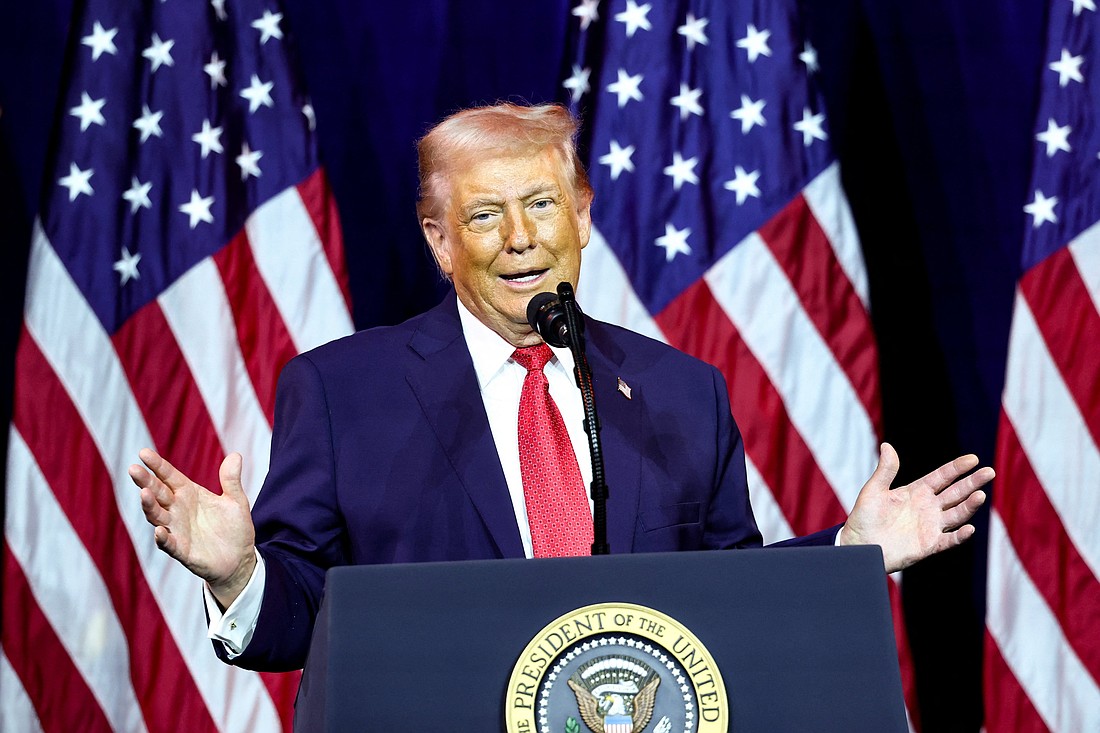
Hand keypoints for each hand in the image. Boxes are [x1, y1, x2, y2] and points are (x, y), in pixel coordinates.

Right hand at [129, 448, 256, 607]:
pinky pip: (168, 543)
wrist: (239, 559)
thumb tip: (236, 455)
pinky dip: (163, 538)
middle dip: (146, 481)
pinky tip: (159, 530)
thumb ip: (231, 480)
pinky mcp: (181, 550)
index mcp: (189, 494)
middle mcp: (178, 510)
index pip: (169, 476)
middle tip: (133, 469)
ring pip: (157, 516)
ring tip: (144, 493)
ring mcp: (177, 530)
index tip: (143, 452)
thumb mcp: (236, 501)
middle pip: (158, 493)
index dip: (157, 465)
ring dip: (149, 506)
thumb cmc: (234, 528)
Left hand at [840, 443, 992, 572]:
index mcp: (917, 491)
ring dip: (969, 506)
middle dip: (972, 482)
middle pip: (956, 493)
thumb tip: (887, 445)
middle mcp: (928, 507)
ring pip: (957, 514)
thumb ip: (885, 470)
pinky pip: (949, 540)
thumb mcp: (874, 490)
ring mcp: (931, 526)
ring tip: (980, 495)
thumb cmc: (864, 517)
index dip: (957, 468)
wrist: (858, 545)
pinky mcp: (929, 545)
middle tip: (989, 472)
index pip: (942, 476)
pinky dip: (960, 536)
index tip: (973, 459)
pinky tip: (969, 529)